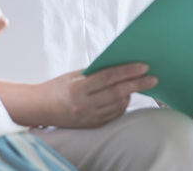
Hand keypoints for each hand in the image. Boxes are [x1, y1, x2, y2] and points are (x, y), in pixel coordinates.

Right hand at [39, 64, 157, 127]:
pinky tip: (125, 97)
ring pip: (118, 105)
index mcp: (78, 87)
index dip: (128, 71)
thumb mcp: (74, 75)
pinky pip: (114, 115)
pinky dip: (122, 104)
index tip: (143, 66)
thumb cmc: (57, 87)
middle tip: (152, 78)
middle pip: (117, 92)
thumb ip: (95, 72)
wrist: (40, 108)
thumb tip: (120, 67)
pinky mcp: (92, 125)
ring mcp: (88, 117)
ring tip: (137, 85)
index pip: (108, 77)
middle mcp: (83, 104)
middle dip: (137, 84)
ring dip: (131, 94)